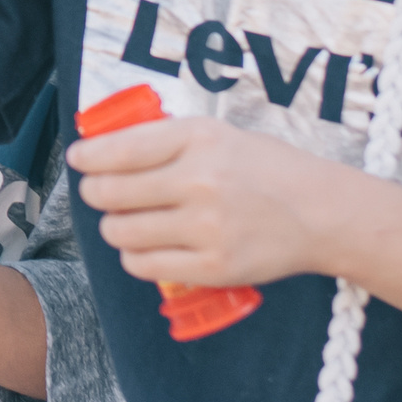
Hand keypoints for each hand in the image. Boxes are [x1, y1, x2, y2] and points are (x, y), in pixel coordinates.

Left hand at [68, 115, 360, 287]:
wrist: (322, 213)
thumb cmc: (267, 169)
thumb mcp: (218, 134)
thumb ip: (166, 141)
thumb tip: (105, 150)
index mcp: (199, 139)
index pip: (120, 149)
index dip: (89, 157)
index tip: (79, 160)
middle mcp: (200, 181)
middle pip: (112, 193)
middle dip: (95, 193)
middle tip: (98, 193)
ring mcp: (206, 227)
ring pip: (122, 232)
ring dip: (113, 227)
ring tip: (123, 221)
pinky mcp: (213, 266)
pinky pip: (145, 265)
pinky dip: (134, 256)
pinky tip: (144, 247)